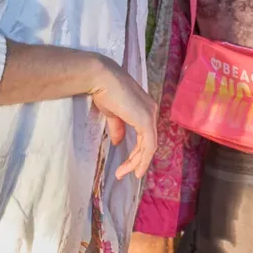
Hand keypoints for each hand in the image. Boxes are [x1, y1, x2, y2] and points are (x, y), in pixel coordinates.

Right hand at [91, 59, 157, 179]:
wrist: (101, 78)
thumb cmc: (104, 91)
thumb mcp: (112, 113)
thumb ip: (118, 127)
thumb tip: (117, 142)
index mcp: (145, 109)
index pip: (145, 135)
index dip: (137, 152)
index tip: (125, 165)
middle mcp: (151, 112)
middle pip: (148, 142)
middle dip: (136, 160)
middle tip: (122, 173)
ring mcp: (150, 116)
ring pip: (149, 146)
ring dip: (136, 162)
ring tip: (122, 174)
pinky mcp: (146, 121)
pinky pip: (148, 145)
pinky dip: (142, 159)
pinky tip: (135, 170)